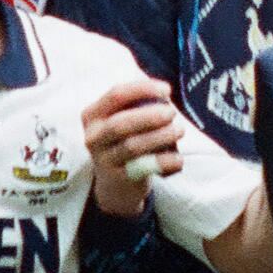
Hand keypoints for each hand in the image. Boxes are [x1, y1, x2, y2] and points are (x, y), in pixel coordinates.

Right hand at [84, 76, 190, 214]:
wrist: (116, 182)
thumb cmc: (124, 140)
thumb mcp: (122, 120)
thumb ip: (138, 106)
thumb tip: (164, 94)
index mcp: (93, 115)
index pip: (116, 95)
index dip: (142, 89)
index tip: (167, 90)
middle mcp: (93, 137)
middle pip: (120, 124)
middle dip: (149, 116)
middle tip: (172, 112)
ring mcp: (103, 160)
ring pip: (132, 146)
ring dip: (160, 137)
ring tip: (179, 131)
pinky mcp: (118, 179)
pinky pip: (143, 168)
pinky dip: (164, 162)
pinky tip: (178, 158)